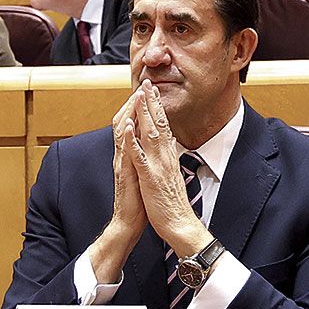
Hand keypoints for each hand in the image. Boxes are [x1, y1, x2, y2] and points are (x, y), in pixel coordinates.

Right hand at [87, 89, 147, 283]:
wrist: (129, 223)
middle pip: (124, 122)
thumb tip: (147, 142)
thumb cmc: (138, 199)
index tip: (147, 90)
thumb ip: (141, 156)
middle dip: (133, 102)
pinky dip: (125, 137)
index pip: (131, 124)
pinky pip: (123, 153)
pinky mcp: (124, 175)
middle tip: (142, 84)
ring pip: (121, 133)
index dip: (138, 107)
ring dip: (128, 112)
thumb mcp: (142, 172)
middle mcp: (123, 156)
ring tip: (135, 95)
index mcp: (129, 154)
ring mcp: (122, 164)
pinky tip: (127, 124)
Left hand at [131, 81, 211, 256]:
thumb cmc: (173, 203)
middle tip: (147, 82)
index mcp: (169, 157)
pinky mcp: (149, 178)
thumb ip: (169, 159)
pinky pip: (140, 156)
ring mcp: (158, 166)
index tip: (153, 92)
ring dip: (144, 113)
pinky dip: (133, 140)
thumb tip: (170, 144)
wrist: (180, 225)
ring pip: (150, 134)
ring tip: (139, 94)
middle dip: (152, 102)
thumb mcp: (171, 175)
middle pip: (159, 124)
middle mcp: (165, 157)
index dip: (158, 108)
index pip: (164, 127)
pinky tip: (128, 127)